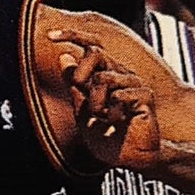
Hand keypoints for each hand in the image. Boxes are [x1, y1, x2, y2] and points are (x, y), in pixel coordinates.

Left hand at [47, 29, 158, 168]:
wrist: (128, 159)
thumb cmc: (106, 138)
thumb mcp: (82, 110)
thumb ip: (74, 86)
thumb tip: (63, 55)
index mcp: (105, 75)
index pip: (89, 47)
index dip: (71, 35)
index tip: (49, 34)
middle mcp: (119, 74)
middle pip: (95, 54)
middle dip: (80, 77)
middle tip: (84, 103)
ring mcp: (133, 83)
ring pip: (103, 78)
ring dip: (96, 103)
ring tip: (102, 118)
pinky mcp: (144, 96)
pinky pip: (119, 94)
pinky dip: (112, 112)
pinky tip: (118, 122)